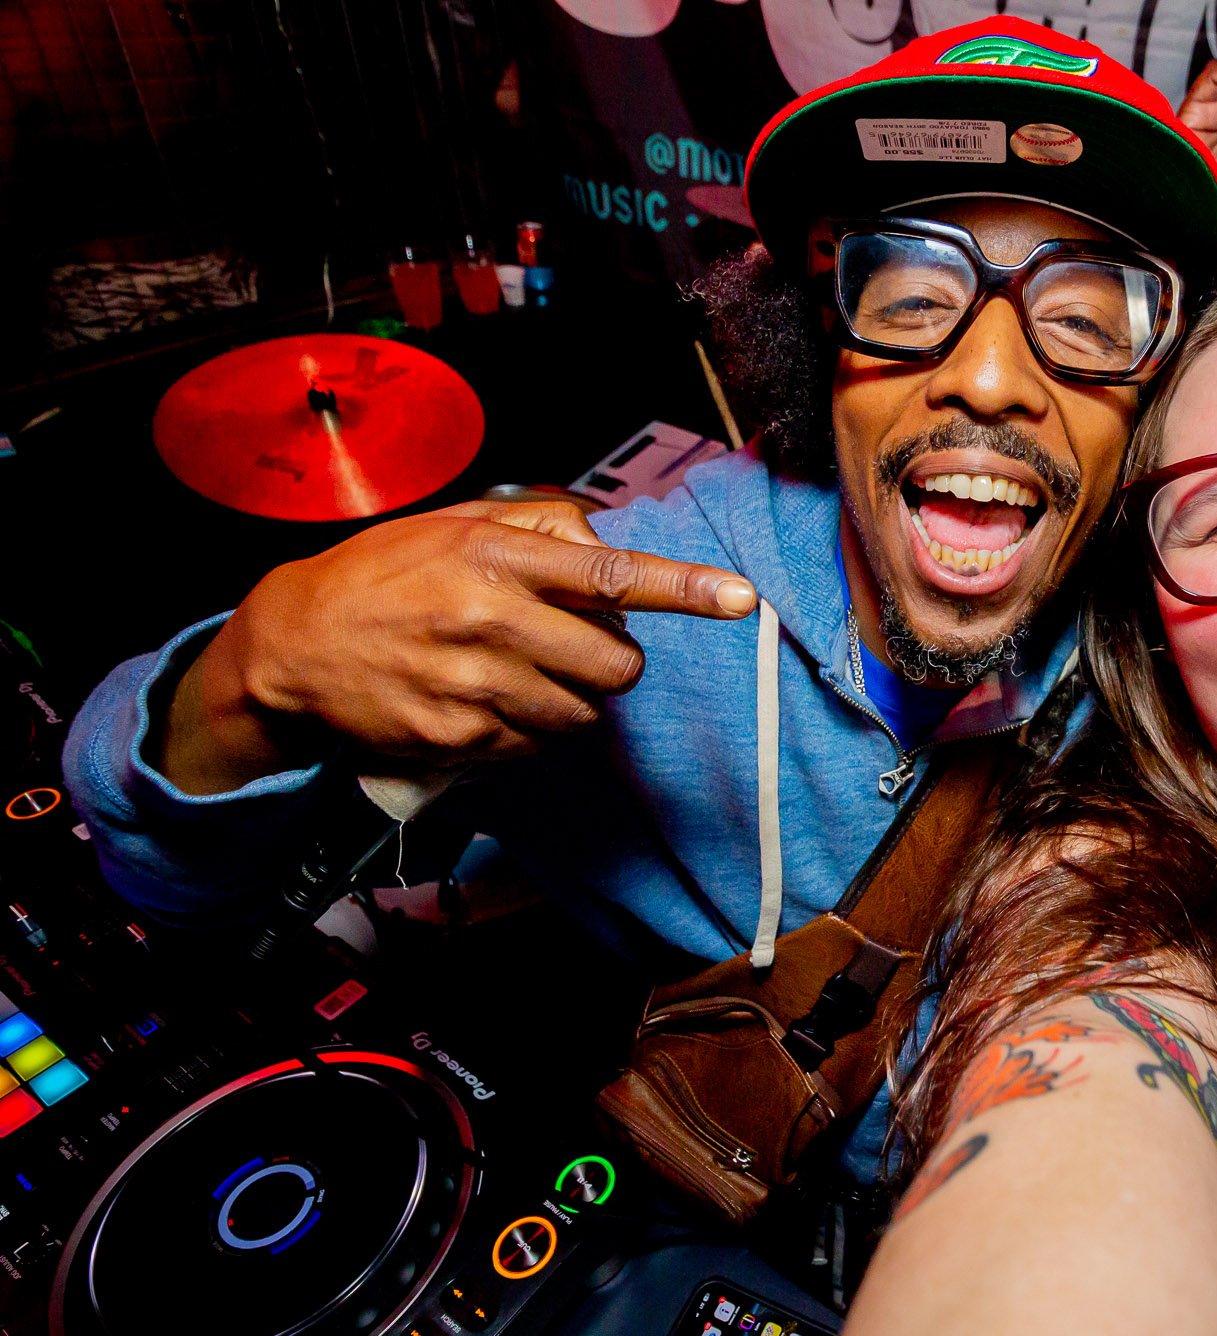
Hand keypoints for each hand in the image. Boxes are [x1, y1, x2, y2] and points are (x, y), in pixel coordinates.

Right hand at [162, 500, 757, 791]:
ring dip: (570, 696)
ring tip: (515, 670)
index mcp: (494, 557)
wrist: (289, 648)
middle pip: (617, 663)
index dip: (685, 590)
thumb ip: (538, 531)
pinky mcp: (459, 738)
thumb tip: (608, 546)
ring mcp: (475, 685)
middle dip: (611, 659)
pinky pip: (537, 743)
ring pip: (584, 712)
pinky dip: (527, 727)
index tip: (741, 600)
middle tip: (572, 644)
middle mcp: (490, 620)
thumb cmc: (381, 576)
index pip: (611, 575)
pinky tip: (482, 699)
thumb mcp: (452, 525)